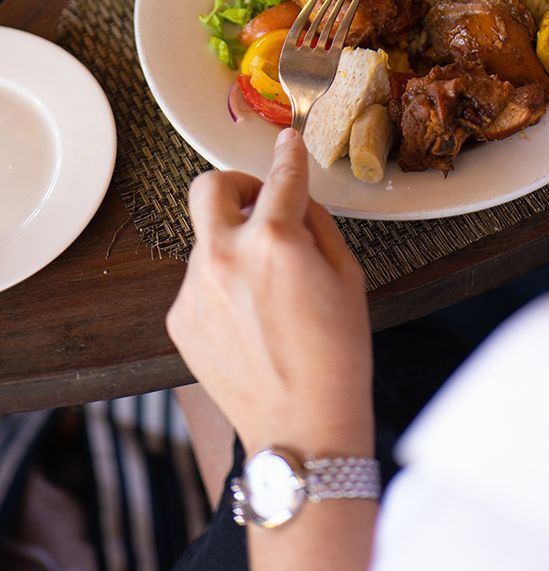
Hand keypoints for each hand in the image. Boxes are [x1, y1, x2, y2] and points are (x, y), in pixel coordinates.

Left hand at [167, 128, 373, 458]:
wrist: (302, 428)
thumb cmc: (336, 356)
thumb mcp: (348, 277)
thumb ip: (317, 225)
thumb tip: (298, 198)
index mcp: (274, 241)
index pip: (280, 176)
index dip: (288, 154)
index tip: (287, 142)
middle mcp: (224, 256)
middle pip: (209, 186)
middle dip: (236, 185)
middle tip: (260, 205)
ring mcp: (195, 289)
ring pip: (207, 240)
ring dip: (234, 246)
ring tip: (267, 292)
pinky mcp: (180, 319)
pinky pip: (199, 282)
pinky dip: (223, 287)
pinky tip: (251, 321)